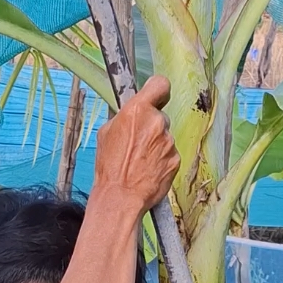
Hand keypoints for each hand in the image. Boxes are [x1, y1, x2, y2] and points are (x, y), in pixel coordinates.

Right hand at [94, 76, 179, 212]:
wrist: (121, 197)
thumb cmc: (110, 167)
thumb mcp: (107, 133)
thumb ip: (125, 117)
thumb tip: (131, 113)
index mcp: (137, 110)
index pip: (160, 85)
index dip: (158, 91)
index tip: (156, 97)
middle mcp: (156, 123)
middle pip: (160, 117)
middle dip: (152, 127)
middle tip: (138, 144)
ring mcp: (169, 142)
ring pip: (165, 138)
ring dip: (156, 146)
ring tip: (141, 161)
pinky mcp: (176, 160)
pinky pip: (170, 155)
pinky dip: (162, 161)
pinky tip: (149, 170)